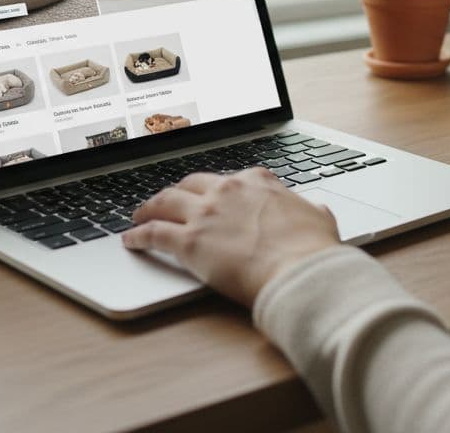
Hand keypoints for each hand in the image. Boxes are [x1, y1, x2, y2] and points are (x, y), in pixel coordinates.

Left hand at [122, 168, 340, 305]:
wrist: (300, 271)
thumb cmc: (312, 249)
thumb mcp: (319, 218)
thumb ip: (311, 211)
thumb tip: (315, 211)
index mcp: (258, 182)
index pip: (229, 179)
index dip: (216, 189)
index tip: (211, 195)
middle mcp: (228, 190)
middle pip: (191, 184)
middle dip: (177, 192)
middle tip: (168, 201)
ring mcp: (206, 214)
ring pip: (164, 201)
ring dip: (149, 207)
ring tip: (140, 215)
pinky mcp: (189, 242)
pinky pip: (153, 233)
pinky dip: (138, 236)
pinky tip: (130, 241)